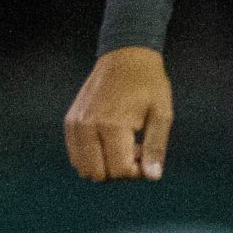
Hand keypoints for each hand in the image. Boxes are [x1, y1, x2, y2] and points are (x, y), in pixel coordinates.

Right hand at [63, 47, 173, 181]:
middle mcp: (89, 127)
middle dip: (117, 171)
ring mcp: (76, 125)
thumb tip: (153, 177)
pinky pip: (76, 156)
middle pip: (98, 174)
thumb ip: (156, 147)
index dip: (135, 171)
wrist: (125, 56)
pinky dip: (92, 157)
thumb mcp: (161, 114)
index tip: (145, 153)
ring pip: (83, 169)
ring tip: (120, 145)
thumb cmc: (148, 84)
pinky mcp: (70, 122)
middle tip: (133, 149)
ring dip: (103, 165)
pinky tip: (107, 140)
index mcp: (112, 125)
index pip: (118, 171)